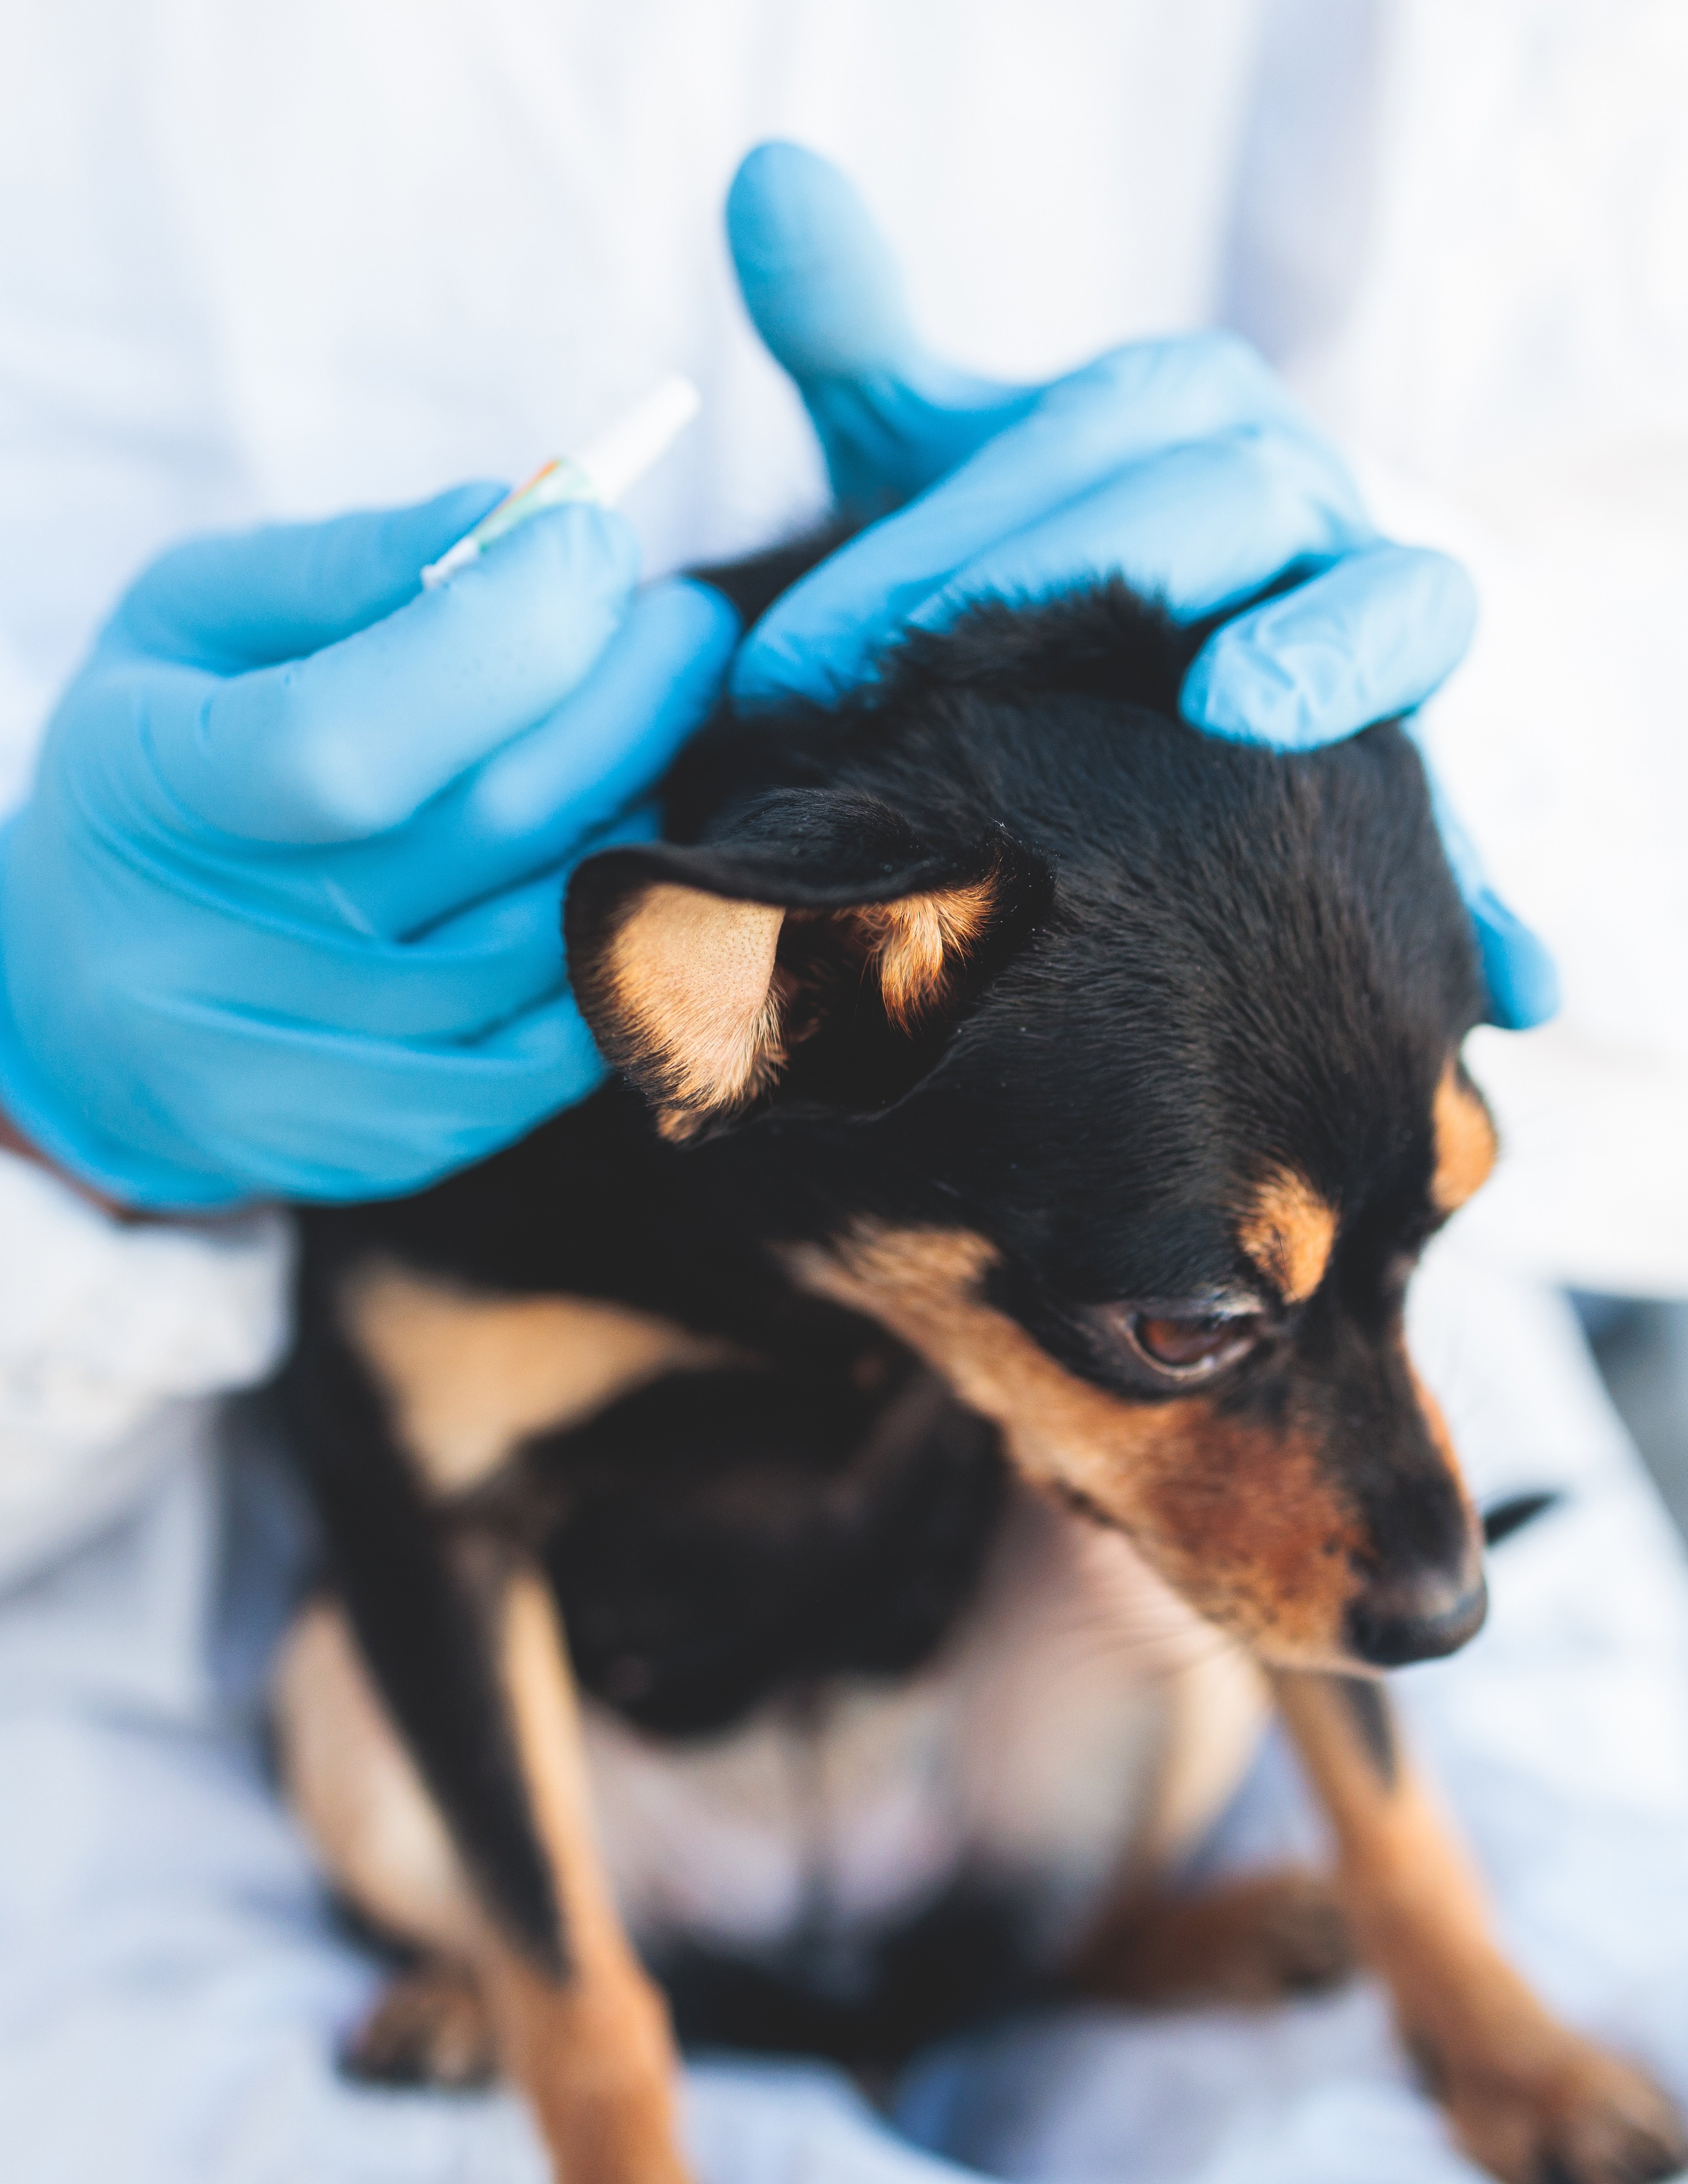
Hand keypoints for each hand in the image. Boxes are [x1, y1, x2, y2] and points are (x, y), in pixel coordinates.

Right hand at [0, 492, 735, 1206]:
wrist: (85, 1002)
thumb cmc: (161, 770)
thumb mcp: (193, 626)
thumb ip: (345, 564)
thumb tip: (517, 520)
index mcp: (155, 794)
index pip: (356, 736)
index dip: (514, 628)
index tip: (596, 541)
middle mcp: (219, 954)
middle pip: (496, 825)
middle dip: (630, 701)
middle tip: (684, 624)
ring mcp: (307, 1069)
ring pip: (555, 933)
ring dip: (639, 816)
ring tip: (644, 745)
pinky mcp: (387, 1143)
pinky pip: (566, 1047)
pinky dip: (622, 941)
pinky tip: (621, 862)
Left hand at [725, 143, 1554, 1029]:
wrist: (1152, 663)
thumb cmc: (1031, 566)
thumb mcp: (946, 459)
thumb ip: (862, 337)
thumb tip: (768, 180)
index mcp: (1193, 420)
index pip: (1074, 447)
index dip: (926, 549)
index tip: (783, 668)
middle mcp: (1301, 498)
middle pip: (1210, 510)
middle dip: (1054, 591)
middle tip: (903, 696)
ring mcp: (1377, 618)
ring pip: (1392, 609)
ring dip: (1329, 658)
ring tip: (1238, 713)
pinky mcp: (1420, 753)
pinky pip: (1475, 819)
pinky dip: (1492, 891)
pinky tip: (1506, 975)